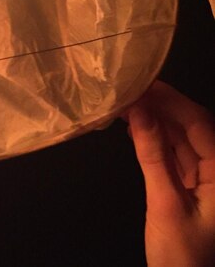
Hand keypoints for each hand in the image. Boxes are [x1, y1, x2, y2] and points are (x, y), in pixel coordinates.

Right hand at [127, 81, 214, 266]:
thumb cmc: (182, 256)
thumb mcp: (165, 203)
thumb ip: (152, 154)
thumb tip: (139, 110)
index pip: (199, 123)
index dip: (171, 99)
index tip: (141, 83)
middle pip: (192, 127)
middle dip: (161, 106)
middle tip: (128, 90)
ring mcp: (206, 180)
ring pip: (182, 139)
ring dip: (155, 121)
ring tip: (126, 104)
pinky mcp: (191, 188)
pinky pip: (174, 154)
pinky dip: (154, 140)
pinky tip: (134, 127)